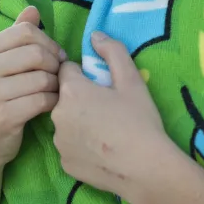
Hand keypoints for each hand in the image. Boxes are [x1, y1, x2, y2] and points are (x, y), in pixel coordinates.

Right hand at [0, 5, 64, 168]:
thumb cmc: (0, 97)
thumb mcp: (3, 64)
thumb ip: (18, 36)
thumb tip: (33, 9)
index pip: (26, 32)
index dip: (49, 43)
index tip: (55, 57)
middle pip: (37, 53)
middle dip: (55, 65)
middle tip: (58, 76)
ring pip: (42, 78)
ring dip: (56, 86)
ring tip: (54, 91)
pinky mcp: (4, 116)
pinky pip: (42, 101)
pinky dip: (52, 102)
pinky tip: (50, 106)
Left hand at [52, 30, 170, 195]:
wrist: (147, 169)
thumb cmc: (140, 120)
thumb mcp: (132, 80)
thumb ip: (112, 51)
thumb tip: (94, 34)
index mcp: (71, 91)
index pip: (66, 70)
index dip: (85, 75)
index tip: (102, 86)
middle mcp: (57, 115)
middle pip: (64, 97)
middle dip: (80, 98)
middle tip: (107, 109)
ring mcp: (58, 142)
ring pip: (65, 122)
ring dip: (78, 122)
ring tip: (105, 132)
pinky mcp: (65, 163)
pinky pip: (69, 146)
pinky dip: (81, 146)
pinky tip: (101, 150)